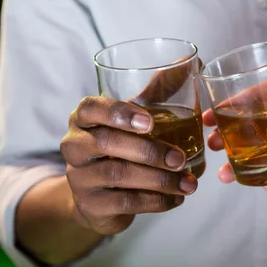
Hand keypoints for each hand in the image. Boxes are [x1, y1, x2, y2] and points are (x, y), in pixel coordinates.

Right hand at [61, 96, 197, 234]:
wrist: (98, 197)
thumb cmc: (120, 147)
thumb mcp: (133, 119)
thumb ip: (157, 93)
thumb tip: (192, 62)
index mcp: (84, 118)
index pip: (90, 108)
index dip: (119, 113)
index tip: (150, 122)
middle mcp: (75, 145)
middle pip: (106, 144)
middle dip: (149, 152)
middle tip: (180, 158)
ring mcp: (79, 177)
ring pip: (118, 175)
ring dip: (159, 180)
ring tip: (188, 183)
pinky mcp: (90, 205)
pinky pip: (125, 203)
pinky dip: (156, 201)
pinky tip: (177, 199)